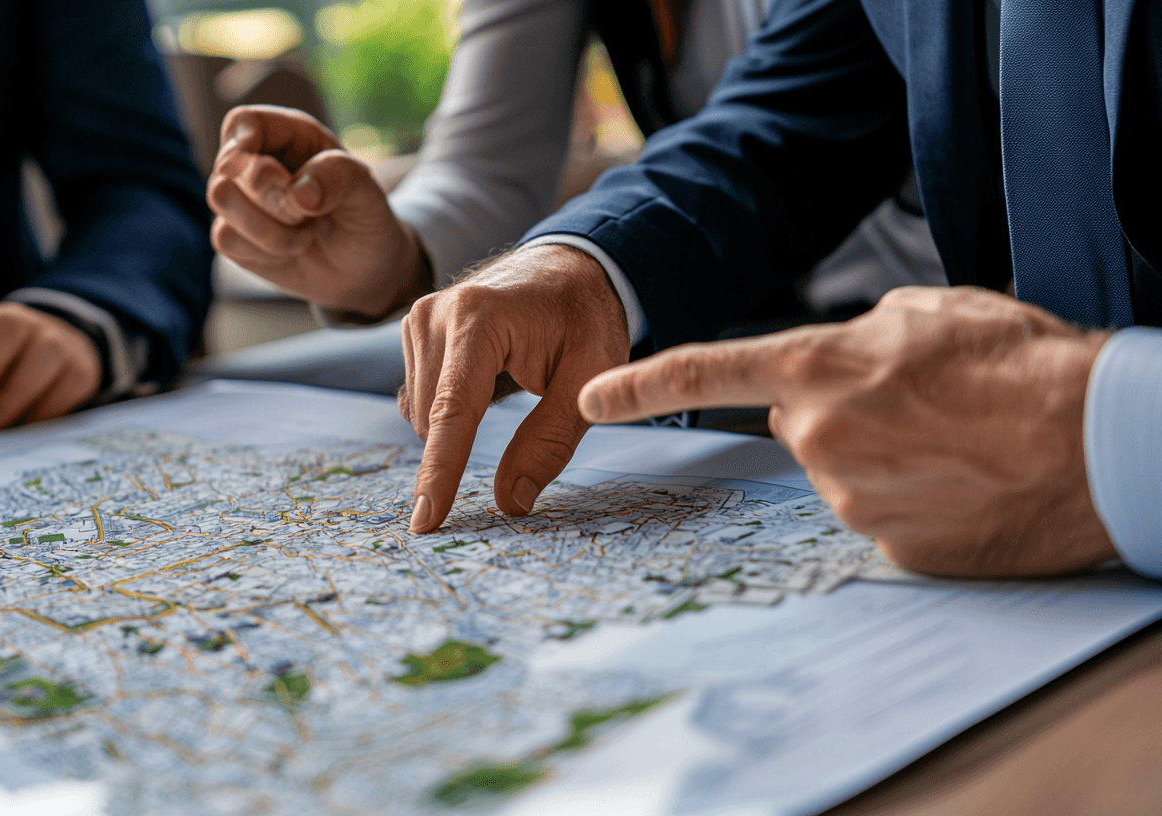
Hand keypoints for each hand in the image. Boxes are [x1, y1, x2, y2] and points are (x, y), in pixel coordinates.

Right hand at [208, 105, 430, 319]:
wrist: (361, 268)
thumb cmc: (362, 217)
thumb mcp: (367, 192)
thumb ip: (338, 177)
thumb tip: (297, 193)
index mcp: (289, 136)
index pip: (246, 122)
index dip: (244, 137)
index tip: (265, 164)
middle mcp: (256, 162)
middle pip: (231, 165)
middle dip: (273, 197)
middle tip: (309, 214)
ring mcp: (240, 200)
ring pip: (221, 199)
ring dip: (270, 228)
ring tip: (304, 235)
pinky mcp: (232, 236)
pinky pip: (224, 239)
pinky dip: (263, 251)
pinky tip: (289, 250)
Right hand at [400, 244, 629, 532]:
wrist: (568, 268)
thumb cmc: (585, 319)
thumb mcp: (589, 378)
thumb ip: (550, 441)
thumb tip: (510, 502)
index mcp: (479, 318)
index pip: (453, 412)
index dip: (440, 473)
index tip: (426, 522)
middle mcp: (436, 315)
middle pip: (435, 421)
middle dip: (468, 444)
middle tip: (527, 413)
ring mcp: (418, 320)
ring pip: (423, 414)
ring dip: (460, 425)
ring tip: (511, 381)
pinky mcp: (413, 330)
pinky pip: (418, 399)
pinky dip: (448, 410)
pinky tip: (484, 383)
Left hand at [579, 286, 1115, 576]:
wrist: (1098, 441)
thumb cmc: (1022, 366)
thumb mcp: (933, 312)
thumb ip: (863, 334)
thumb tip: (846, 360)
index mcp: (821, 371)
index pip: (703, 373)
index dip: (638, 386)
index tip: (588, 398)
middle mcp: (820, 440)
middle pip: (799, 425)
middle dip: (836, 412)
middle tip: (912, 404)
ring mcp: (851, 501)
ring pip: (842, 472)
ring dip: (879, 457)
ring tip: (953, 440)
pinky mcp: (889, 549)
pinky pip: (879, 515)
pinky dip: (909, 500)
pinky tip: (958, 483)